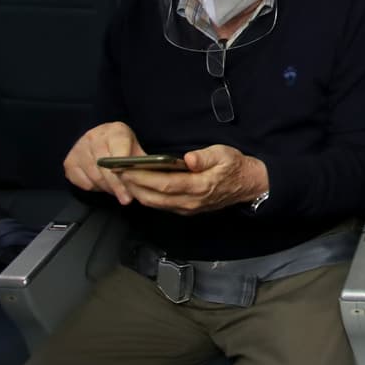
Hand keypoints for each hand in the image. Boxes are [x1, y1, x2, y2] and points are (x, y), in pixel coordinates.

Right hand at [63, 122, 146, 204]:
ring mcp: (79, 148)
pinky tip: (103, 186)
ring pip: (94, 176)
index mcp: (115, 131)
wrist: (101, 138)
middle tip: (126, 199)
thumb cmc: (122, 146)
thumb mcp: (136, 150)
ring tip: (117, 193)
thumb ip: (142, 164)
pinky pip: (82, 181)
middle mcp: (94, 136)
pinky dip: (94, 187)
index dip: (124, 171)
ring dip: (107, 188)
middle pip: (105, 167)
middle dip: (117, 185)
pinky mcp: (69, 161)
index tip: (131, 186)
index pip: (119, 152)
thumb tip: (152, 182)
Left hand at [118, 145, 268, 215]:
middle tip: (116, 172)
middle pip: (154, 197)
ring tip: (123, 178)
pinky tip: (139, 186)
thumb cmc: (235, 165)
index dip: (143, 177)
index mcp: (199, 186)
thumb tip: (187, 159)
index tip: (126, 168)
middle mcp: (190, 202)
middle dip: (133, 186)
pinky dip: (147, 196)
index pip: (164, 184)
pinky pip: (161, 205)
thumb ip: (205, 157)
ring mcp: (188, 208)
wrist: (248, 185)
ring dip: (137, 193)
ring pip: (155, 204)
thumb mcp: (224, 154)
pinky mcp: (186, 210)